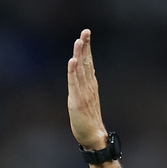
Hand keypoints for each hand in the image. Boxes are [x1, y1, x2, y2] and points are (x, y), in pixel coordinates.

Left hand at [67, 29, 107, 150]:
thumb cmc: (88, 120)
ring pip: (81, 70)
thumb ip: (84, 87)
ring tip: (79, 41)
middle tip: (86, 31)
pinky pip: (74, 83)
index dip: (87, 48)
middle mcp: (89, 86)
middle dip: (85, 46)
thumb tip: (81, 77)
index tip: (86, 34)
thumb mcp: (86, 99)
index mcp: (91, 85)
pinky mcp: (77, 101)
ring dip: (79, 55)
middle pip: (87, 62)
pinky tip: (73, 61)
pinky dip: (73, 72)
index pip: (89, 62)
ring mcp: (84, 93)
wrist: (93, 136)